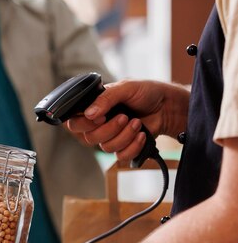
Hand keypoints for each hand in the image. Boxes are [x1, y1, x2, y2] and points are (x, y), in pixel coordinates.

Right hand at [66, 79, 187, 161]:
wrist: (168, 106)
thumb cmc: (147, 92)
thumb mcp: (126, 88)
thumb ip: (106, 98)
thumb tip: (89, 113)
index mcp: (95, 108)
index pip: (75, 122)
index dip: (84, 123)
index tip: (101, 116)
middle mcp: (100, 124)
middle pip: (89, 138)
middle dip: (109, 129)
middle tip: (124, 116)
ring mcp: (112, 137)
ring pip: (105, 147)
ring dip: (125, 135)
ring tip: (137, 122)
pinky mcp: (125, 147)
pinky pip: (121, 155)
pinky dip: (133, 145)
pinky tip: (142, 134)